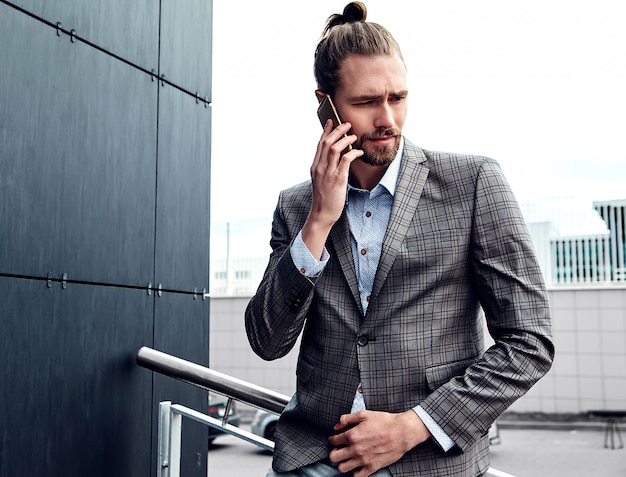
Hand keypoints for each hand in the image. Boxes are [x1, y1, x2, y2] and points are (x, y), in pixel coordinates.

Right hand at [301, 120, 362, 258]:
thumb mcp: (321, 180)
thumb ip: (326, 168)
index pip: (319, 144)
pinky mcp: (337, 180)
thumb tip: (335, 158)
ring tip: (354, 136)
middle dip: (337, 130)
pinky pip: (345, 160)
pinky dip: (353, 153)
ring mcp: (327, 173)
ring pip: (334, 148)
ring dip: (345, 139)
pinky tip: (359, 152)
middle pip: (326, 142)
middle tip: (347, 124)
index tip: (331, 121)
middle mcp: (319, 167)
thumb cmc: (324, 199)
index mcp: (315, 166)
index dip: (326, 131)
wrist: (321, 214)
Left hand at [327, 410, 430, 476]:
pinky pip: (357, 476)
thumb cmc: (384, 421)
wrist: (402, 432)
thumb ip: (347, 419)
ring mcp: (363, 460)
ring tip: (347, 457)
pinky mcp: (372, 467)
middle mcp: (356, 449)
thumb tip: (336, 426)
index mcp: (352, 435)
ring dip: (342, 463)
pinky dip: (354, 472)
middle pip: (333, 457)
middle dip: (334, 452)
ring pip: (342, 468)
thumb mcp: (364, 414)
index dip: (332, 439)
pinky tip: (357, 465)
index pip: (333, 441)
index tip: (335, 439)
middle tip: (339, 449)